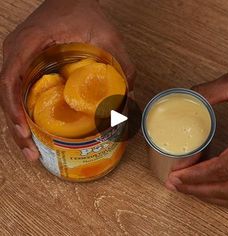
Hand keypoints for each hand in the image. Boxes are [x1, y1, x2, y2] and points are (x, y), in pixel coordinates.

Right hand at [0, 0, 134, 160]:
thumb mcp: (108, 36)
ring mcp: (18, 59)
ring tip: (31, 148)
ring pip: (10, 97)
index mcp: (29, 43)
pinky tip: (35, 128)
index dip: (13, 109)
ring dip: (18, 124)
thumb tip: (129, 97)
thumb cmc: (82, 10)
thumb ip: (122, 64)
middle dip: (16, 128)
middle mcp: (16, 52)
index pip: (10, 79)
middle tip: (31, 152)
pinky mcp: (25, 64)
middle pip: (6, 96)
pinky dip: (23, 112)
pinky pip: (18, 91)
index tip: (26, 132)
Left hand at [165, 72, 227, 206]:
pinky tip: (210, 186)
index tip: (177, 175)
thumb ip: (211, 92)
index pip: (223, 169)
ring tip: (188, 188)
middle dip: (199, 190)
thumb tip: (184, 99)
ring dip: (211, 196)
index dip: (197, 175)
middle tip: (176, 185)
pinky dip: (225, 193)